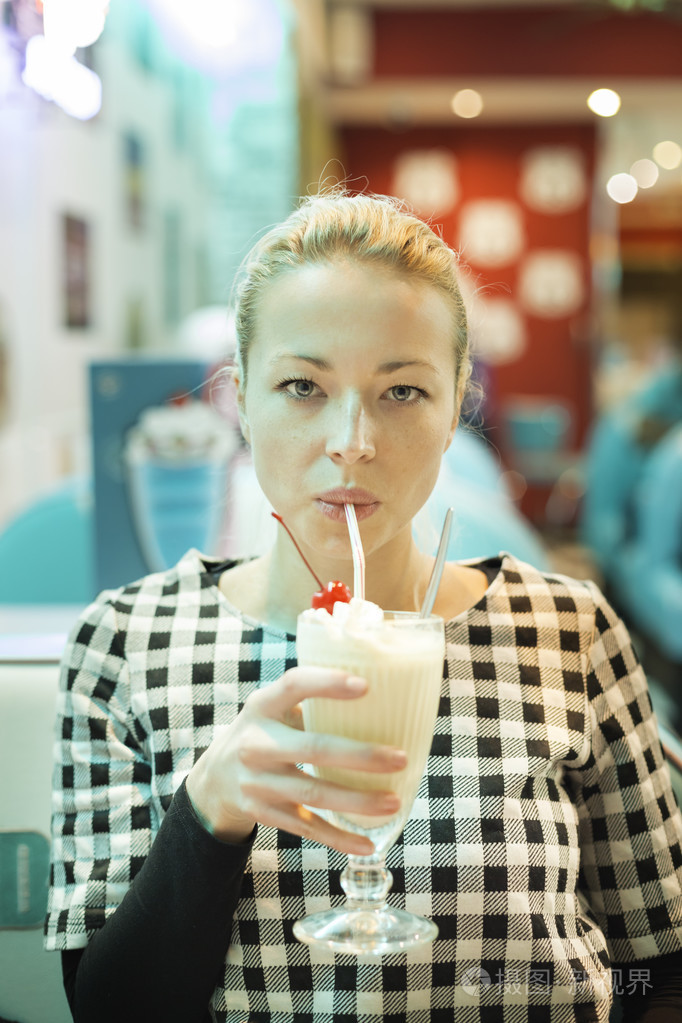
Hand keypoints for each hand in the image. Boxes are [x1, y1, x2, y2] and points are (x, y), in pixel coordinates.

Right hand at [185, 667, 406, 855]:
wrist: (214, 779)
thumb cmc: (262, 733)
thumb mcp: (271, 709)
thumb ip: (309, 703)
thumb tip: (379, 699)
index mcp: (261, 706)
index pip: (293, 686)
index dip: (327, 684)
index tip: (366, 685)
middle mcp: (256, 744)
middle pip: (313, 749)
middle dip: (360, 755)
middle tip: (400, 758)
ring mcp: (258, 782)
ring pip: (314, 793)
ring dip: (357, 800)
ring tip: (394, 800)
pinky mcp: (264, 813)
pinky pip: (306, 828)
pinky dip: (338, 838)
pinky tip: (367, 844)